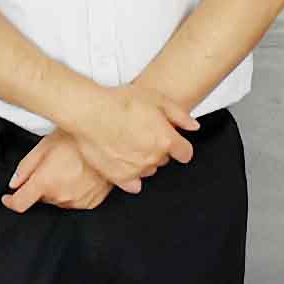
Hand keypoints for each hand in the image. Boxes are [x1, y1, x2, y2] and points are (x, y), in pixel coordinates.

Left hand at [0, 135, 111, 213]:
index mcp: (45, 183)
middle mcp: (61, 196)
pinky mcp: (91, 202)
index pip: (20, 203)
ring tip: (68, 168)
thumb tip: (14, 183)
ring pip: (57, 200)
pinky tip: (79, 175)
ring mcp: (77, 201)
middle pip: (41, 199)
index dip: (10, 201)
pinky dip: (72, 192)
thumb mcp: (45, 145)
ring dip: (57, 189)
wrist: (110, 141)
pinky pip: (74, 202)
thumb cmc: (78, 139)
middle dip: (40, 186)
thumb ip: (25, 167)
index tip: (8, 198)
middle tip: (50, 166)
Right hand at [60, 85, 197, 193]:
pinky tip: (124, 163)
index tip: (174, 143)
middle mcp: (154, 157)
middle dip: (157, 148)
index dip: (180, 146)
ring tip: (128, 143)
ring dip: (143, 160)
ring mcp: (137, 169)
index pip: (185, 153)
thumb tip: (193, 127)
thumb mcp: (155, 98)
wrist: (90, 112)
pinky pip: (133, 185)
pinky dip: (131, 177)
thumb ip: (178, 115)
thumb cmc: (119, 102)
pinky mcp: (119, 177)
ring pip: (148, 169)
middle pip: (164, 159)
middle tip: (142, 133)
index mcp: (166, 139)